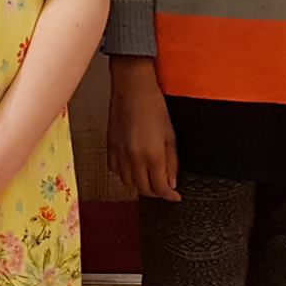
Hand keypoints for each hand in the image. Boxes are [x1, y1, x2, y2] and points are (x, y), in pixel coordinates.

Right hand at [107, 56, 179, 201]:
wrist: (132, 89)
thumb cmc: (154, 106)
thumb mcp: (170, 136)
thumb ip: (172, 162)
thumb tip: (171, 183)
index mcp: (152, 155)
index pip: (160, 188)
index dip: (170, 196)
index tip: (175, 196)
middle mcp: (134, 157)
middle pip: (144, 189)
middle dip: (156, 192)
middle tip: (165, 188)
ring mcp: (119, 153)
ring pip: (128, 183)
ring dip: (140, 184)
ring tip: (149, 177)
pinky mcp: (110, 146)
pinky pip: (115, 170)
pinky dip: (124, 173)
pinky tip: (132, 167)